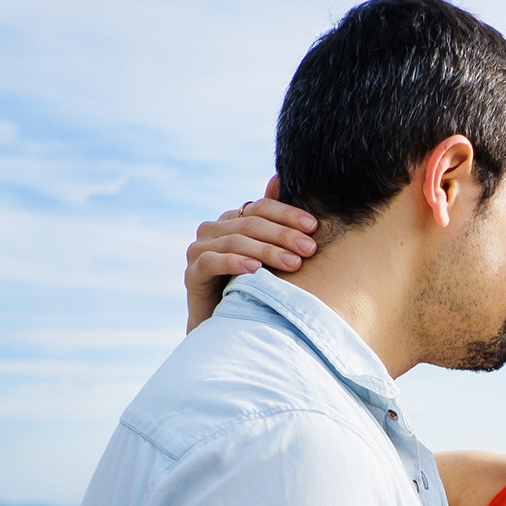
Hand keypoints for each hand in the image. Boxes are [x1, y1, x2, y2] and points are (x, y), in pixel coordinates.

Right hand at [185, 176, 320, 332]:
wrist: (227, 328)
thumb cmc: (253, 287)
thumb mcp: (268, 255)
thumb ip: (273, 220)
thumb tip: (277, 177)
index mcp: (233, 221)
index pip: (261, 208)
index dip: (287, 215)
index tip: (314, 227)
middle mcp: (213, 230)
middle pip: (251, 224)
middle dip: (284, 236)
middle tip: (310, 249)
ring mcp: (198, 250)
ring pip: (234, 242)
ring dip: (267, 252)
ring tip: (293, 263)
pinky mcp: (192, 273)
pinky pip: (211, 262)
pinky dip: (234, 263)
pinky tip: (255, 270)